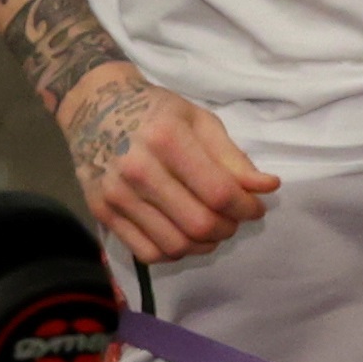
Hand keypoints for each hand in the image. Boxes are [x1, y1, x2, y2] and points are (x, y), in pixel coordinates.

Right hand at [60, 66, 277, 263]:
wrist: (95, 108)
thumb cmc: (155, 112)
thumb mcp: (198, 120)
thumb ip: (232, 158)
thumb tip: (267, 188)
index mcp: (167, 138)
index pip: (219, 193)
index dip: (246, 208)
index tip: (255, 207)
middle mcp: (138, 169)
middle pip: (199, 224)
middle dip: (228, 228)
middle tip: (232, 219)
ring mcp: (117, 194)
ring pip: (176, 245)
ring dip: (204, 244)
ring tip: (211, 228)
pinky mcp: (102, 213)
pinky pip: (147, 253)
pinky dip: (174, 252)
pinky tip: (183, 235)